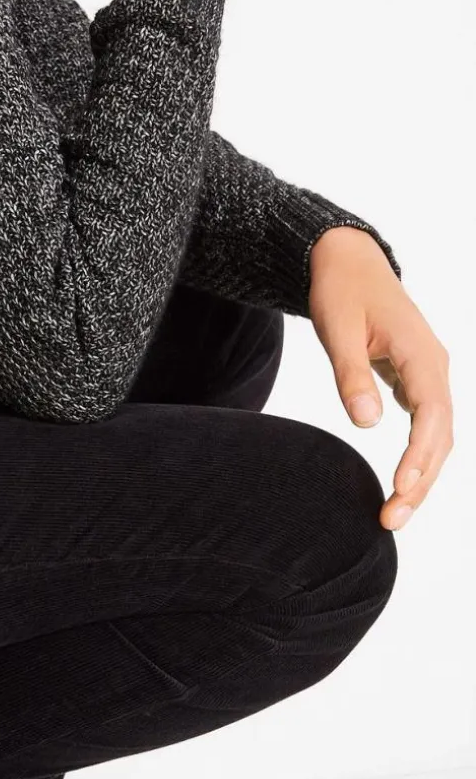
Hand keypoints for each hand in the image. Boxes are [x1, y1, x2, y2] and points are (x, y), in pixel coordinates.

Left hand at [308, 226, 452, 530]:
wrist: (346, 259)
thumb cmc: (341, 289)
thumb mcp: (338, 330)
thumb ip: (350, 375)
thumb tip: (366, 422)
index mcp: (421, 354)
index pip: (432, 415)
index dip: (420, 456)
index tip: (401, 489)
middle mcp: (434, 366)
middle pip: (441, 435)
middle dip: (421, 481)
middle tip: (390, 519)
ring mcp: (428, 373)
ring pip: (436, 434)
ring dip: (421, 474)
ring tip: (393, 511)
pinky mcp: (415, 377)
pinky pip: (426, 424)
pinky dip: (417, 455)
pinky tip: (400, 483)